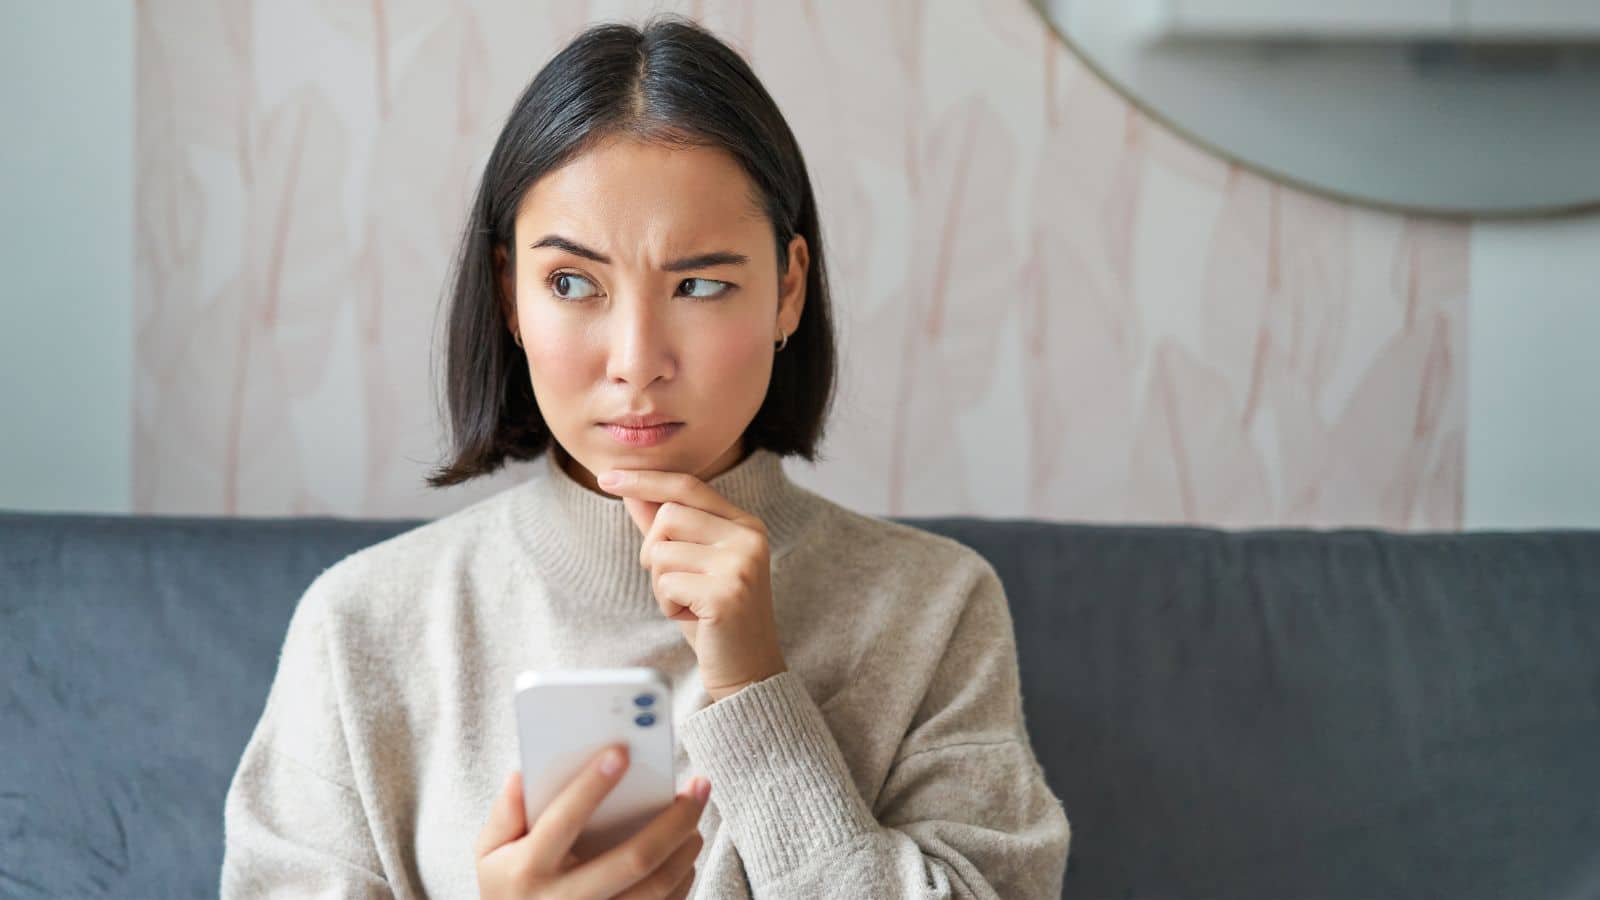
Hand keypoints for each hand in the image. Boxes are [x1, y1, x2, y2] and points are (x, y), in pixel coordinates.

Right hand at [476, 743, 708, 899]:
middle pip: (633, 859)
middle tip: (698, 784)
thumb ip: (504, 812)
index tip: (621, 751)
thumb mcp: (489, 853)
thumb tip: (523, 773)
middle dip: (673, 819)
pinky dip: (683, 876)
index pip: (563, 821)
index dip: (591, 785)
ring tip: (696, 816)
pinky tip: (686, 849)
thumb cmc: (508, 887)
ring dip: (686, 847)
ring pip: (657, 887)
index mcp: (529, 870)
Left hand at [598, 468, 787, 701]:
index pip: (688, 486)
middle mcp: (748, 538)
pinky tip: (693, 618)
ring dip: (660, 584)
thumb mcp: (689, 565)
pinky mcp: (726, 593)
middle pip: (668, 516)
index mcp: (744, 525)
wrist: (747, 670)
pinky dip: (668, 605)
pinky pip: (666, 582)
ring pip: (662, 551)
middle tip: (675, 585)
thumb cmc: (714, 617)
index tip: (606, 477)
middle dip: (654, 552)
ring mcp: (740, 564)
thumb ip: (665, 527)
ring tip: (688, 603)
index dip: (645, 480)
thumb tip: (633, 490)